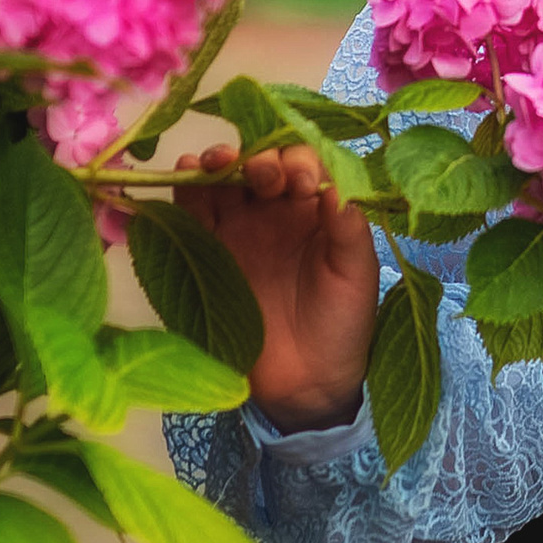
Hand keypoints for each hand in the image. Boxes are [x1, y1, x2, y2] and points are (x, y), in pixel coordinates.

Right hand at [173, 142, 378, 432]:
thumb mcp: (356, 275)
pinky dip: (186, 185)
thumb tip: (340, 182)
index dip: (302, 162)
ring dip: (220, 161)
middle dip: (262, 159)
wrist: (305, 383)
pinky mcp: (207, 247)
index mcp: (315, 207)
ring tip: (219, 162)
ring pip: (224, 178)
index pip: (305, 164)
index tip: (304, 183)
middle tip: (266, 175)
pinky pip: (192, 209)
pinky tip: (187, 172)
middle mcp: (275, 209)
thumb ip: (348, 229)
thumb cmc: (341, 325)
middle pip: (261, 163)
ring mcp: (239, 226)